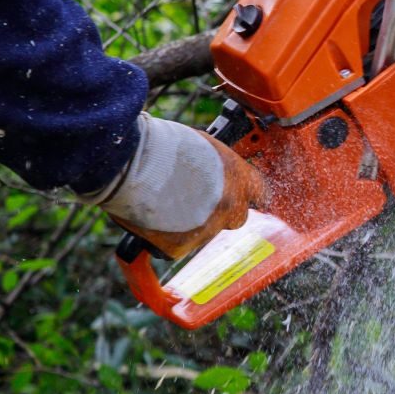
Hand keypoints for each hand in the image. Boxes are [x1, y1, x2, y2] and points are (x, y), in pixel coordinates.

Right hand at [83, 113, 265, 258]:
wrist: (134, 164)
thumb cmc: (163, 145)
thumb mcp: (203, 145)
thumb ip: (216, 165)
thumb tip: (214, 172)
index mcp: (239, 177)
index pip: (260, 192)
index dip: (250, 194)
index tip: (245, 195)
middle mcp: (229, 207)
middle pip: (236, 217)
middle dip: (221, 210)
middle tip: (198, 198)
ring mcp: (206, 230)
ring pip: (204, 232)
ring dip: (191, 222)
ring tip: (165, 201)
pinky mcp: (180, 248)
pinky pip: (176, 246)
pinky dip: (166, 236)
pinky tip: (153, 218)